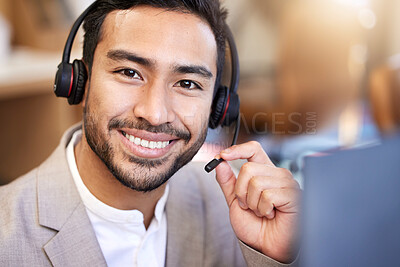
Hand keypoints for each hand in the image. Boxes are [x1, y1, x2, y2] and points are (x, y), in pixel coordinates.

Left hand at [215, 141, 300, 262]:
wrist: (267, 247)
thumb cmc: (255, 226)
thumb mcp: (235, 202)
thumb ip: (228, 182)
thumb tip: (220, 163)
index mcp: (264, 172)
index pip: (253, 149)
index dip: (237, 149)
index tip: (221, 156)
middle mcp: (277, 174)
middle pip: (248, 168)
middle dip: (241, 191)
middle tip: (249, 206)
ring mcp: (287, 183)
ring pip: (256, 182)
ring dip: (252, 203)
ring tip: (262, 212)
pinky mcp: (294, 194)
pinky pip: (268, 195)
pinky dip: (263, 209)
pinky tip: (271, 215)